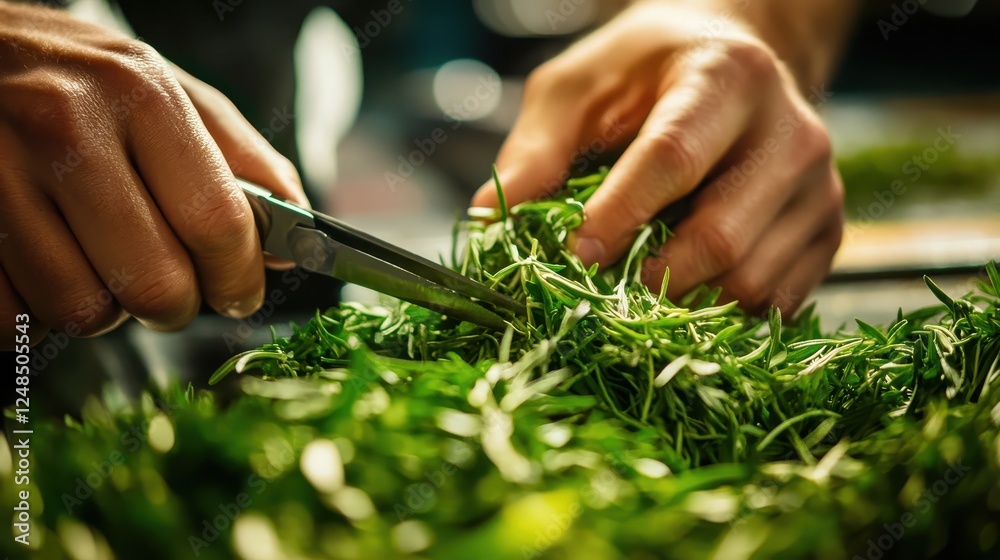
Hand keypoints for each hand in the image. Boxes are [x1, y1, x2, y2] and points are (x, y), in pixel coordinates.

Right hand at [0, 2, 306, 346]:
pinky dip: (34, 314)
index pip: (217, 222)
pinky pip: (12, 317)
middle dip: (175, 306)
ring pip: (82, 310)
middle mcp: (68, 129)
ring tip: (98, 265)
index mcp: (141, 97)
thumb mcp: (166, 88)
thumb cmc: (74, 75)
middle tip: (169, 291)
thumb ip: (240, 159)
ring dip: (103, 309)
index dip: (239, 277)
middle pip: (155, 284)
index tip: (240, 293)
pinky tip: (43, 269)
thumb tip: (292, 235)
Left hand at [471, 1, 844, 315]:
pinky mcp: (828, 230)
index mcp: (727, 78)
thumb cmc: (645, 75)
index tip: (576, 254)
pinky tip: (688, 293)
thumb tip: (487, 219)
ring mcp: (819, 187)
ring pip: (752, 281)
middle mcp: (791, 131)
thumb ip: (535, 150)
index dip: (621, 214)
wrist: (731, 63)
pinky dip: (724, 315)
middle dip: (652, 278)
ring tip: (641, 290)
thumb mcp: (576, 88)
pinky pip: (778, 301)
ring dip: (685, 305)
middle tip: (601, 291)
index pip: (674, 157)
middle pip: (722, 234)